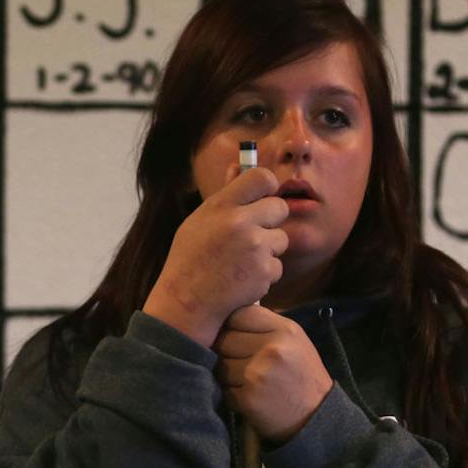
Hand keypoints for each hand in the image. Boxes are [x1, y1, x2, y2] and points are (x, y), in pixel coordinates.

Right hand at [141, 163, 287, 344]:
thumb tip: (238, 165)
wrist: (186, 302)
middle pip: (279, 207)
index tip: (263, 197)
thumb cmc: (190, 260)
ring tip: (242, 262)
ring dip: (268, 250)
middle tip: (253, 236)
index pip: (262, 177)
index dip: (267, 187)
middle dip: (271, 221)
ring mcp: (254, 248)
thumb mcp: (199, 221)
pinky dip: (265, 274)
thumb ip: (225, 195)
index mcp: (221, 205)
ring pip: (281, 239)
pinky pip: (277, 266)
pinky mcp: (264, 272)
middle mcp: (240, 222)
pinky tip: (243, 280)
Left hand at [214, 303, 332, 445]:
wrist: (317, 417)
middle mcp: (272, 348)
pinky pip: (223, 388)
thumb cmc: (301, 374)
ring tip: (247, 380)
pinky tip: (248, 396)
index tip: (236, 335)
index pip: (239, 314)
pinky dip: (231, 394)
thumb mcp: (294, 340)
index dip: (232, 325)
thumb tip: (227, 312)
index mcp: (284, 330)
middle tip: (240, 361)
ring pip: (220, 365)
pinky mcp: (248, 398)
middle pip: (224, 339)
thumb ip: (265, 325)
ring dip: (227, 374)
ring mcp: (258, 374)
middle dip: (226, 351)